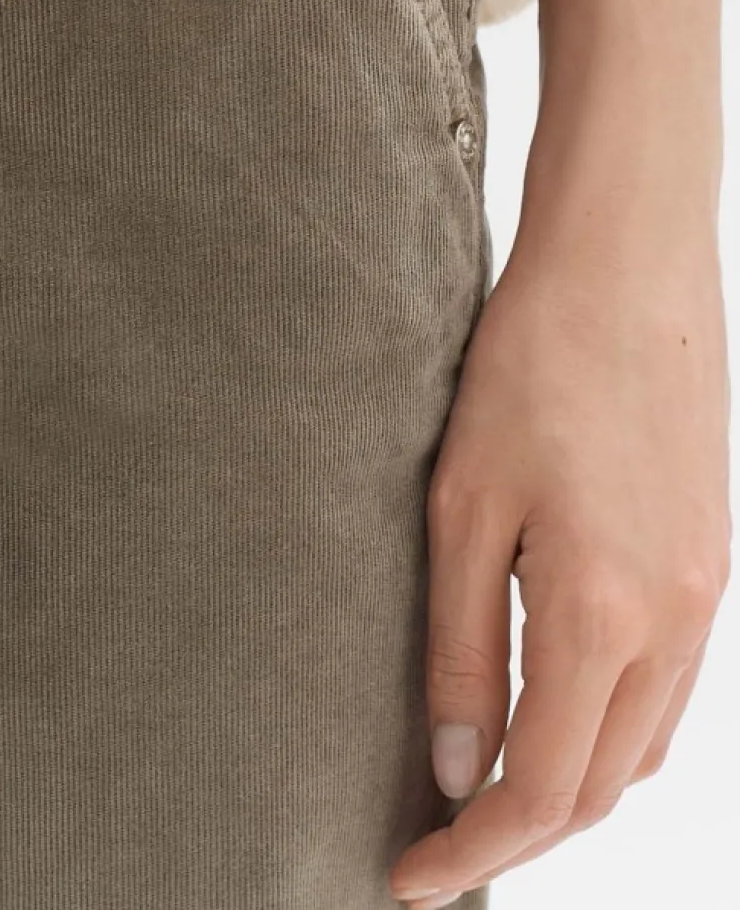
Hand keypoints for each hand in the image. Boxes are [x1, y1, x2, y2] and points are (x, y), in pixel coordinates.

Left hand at [386, 167, 731, 907]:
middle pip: (600, 789)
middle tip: (436, 848)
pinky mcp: (712, 564)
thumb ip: (463, 648)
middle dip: (519, 836)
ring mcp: (708, 599)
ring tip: (483, 793)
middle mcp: (676, 626)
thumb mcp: (462, 507)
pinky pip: (669, 693)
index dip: (473, 853)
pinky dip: (609, 731)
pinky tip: (555, 711)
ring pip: (642, 749)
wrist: (627, 268)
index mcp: (604, 615)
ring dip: (567, 790)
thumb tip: (457, 771)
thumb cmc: (529, 367)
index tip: (407, 882)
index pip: (540, 791)